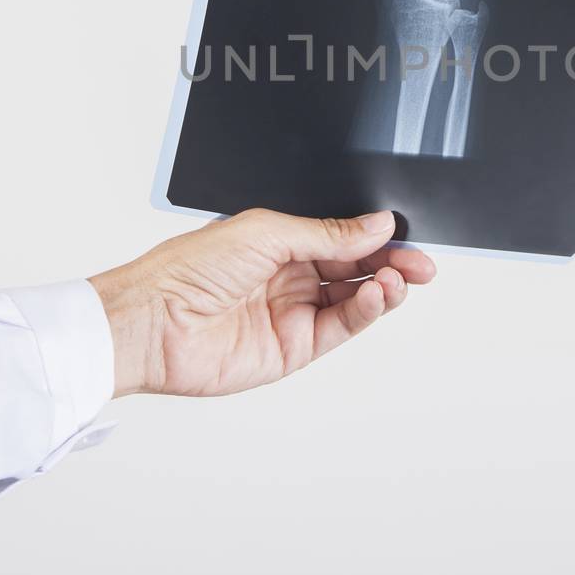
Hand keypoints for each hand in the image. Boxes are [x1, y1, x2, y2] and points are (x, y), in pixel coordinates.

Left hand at [88, 209, 434, 397]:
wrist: (153, 322)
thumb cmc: (189, 268)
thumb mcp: (266, 232)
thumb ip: (326, 233)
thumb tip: (376, 225)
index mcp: (280, 240)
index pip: (342, 237)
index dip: (376, 236)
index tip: (406, 233)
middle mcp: (289, 275)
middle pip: (355, 268)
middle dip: (391, 263)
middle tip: (421, 263)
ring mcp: (293, 312)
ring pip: (354, 299)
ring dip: (382, 287)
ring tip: (398, 278)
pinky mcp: (293, 349)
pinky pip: (340, 327)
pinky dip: (365, 311)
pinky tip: (378, 295)